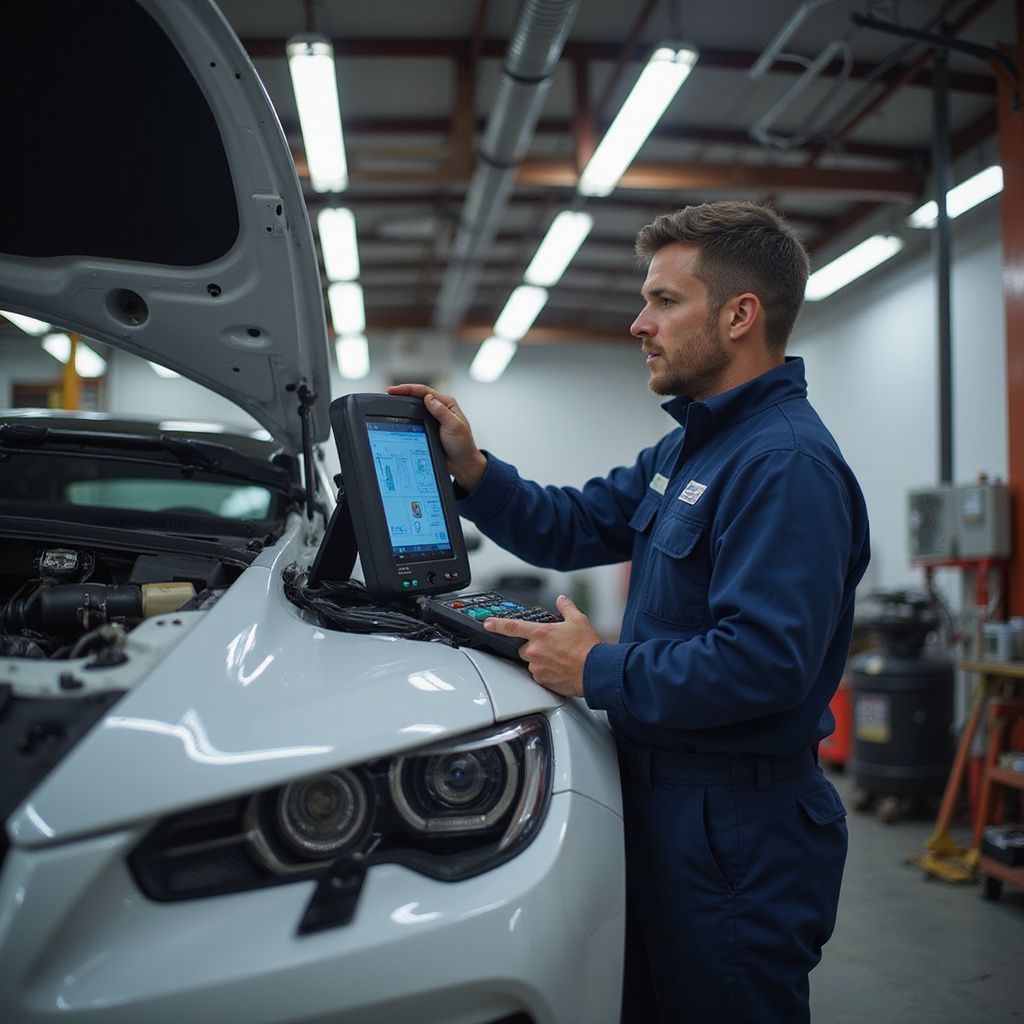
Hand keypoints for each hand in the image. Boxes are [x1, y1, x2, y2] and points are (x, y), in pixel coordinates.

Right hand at [386, 383, 487, 491]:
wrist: (462, 464)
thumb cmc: (462, 445)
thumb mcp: (454, 426)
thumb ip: (441, 411)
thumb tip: (428, 398)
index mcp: (447, 404)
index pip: (424, 391)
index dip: (408, 389)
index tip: (394, 390)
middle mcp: (440, 409)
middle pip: (417, 397)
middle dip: (403, 394)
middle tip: (388, 394)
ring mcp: (433, 419)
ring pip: (415, 408)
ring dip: (403, 406)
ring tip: (390, 404)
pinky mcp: (428, 429)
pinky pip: (415, 420)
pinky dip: (406, 418)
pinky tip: (398, 419)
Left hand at [484, 595, 599, 697]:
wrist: (596, 671)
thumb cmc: (588, 647)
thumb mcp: (579, 620)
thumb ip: (566, 608)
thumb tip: (561, 600)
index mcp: (541, 633)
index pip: (511, 627)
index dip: (496, 625)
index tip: (487, 623)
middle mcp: (536, 650)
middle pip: (523, 648)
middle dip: (534, 647)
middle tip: (551, 647)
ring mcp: (538, 667)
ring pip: (531, 662)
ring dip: (540, 660)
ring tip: (559, 659)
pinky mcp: (543, 681)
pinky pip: (539, 675)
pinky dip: (547, 672)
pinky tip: (560, 669)